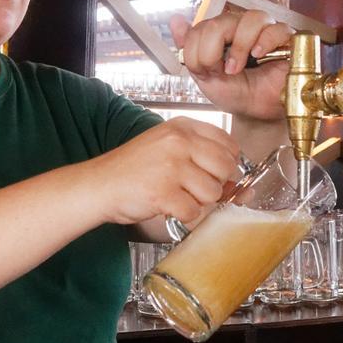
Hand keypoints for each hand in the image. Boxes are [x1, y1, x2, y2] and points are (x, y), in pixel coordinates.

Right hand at [89, 118, 240, 224]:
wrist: (98, 185)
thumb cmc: (134, 169)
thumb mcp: (167, 148)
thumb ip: (203, 158)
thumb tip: (243, 187)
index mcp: (182, 127)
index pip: (229, 144)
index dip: (227, 164)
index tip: (212, 173)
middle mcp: (179, 142)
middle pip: (225, 168)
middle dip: (215, 185)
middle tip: (193, 188)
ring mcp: (171, 167)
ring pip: (213, 192)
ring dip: (199, 202)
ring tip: (176, 196)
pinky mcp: (163, 192)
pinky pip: (194, 212)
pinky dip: (184, 216)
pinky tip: (167, 207)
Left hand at [170, 10, 292, 120]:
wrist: (258, 112)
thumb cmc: (236, 92)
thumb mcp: (205, 75)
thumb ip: (189, 49)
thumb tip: (175, 20)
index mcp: (221, 32)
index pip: (203, 26)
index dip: (198, 50)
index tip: (205, 71)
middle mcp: (242, 26)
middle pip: (222, 21)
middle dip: (214, 50)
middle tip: (220, 71)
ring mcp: (265, 30)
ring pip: (250, 19)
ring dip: (239, 46)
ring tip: (237, 67)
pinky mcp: (286, 39)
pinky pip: (276, 29)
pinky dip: (264, 41)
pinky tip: (258, 55)